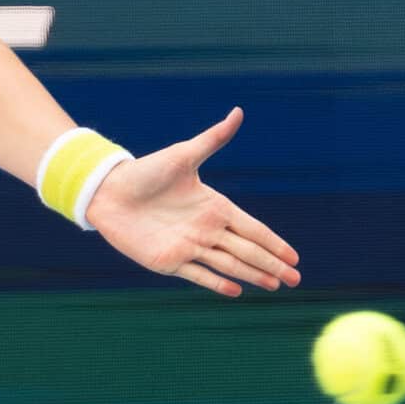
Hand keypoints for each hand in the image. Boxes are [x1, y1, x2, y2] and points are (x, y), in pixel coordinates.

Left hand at [85, 107, 299, 297]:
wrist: (108, 191)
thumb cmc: (145, 171)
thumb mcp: (183, 155)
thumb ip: (213, 138)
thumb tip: (238, 111)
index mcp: (214, 206)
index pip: (253, 228)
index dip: (274, 243)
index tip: (295, 257)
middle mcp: (206, 229)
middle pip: (247, 251)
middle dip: (272, 265)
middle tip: (296, 280)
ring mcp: (189, 247)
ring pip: (229, 265)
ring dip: (252, 276)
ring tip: (274, 286)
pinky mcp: (169, 261)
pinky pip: (198, 275)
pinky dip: (217, 284)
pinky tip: (236, 291)